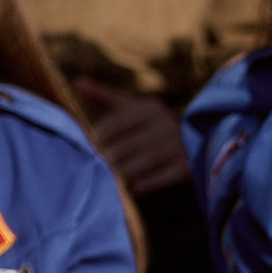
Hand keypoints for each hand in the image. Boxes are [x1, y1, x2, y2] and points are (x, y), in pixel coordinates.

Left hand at [72, 80, 190, 195]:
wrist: (194, 139)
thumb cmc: (148, 123)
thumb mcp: (129, 106)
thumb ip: (103, 95)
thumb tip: (77, 82)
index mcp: (150, 108)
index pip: (118, 122)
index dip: (99, 136)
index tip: (84, 148)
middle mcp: (166, 124)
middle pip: (129, 144)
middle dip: (109, 158)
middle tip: (92, 168)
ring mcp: (178, 145)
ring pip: (146, 161)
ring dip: (125, 172)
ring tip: (108, 181)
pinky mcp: (187, 165)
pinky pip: (166, 176)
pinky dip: (148, 184)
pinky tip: (133, 189)